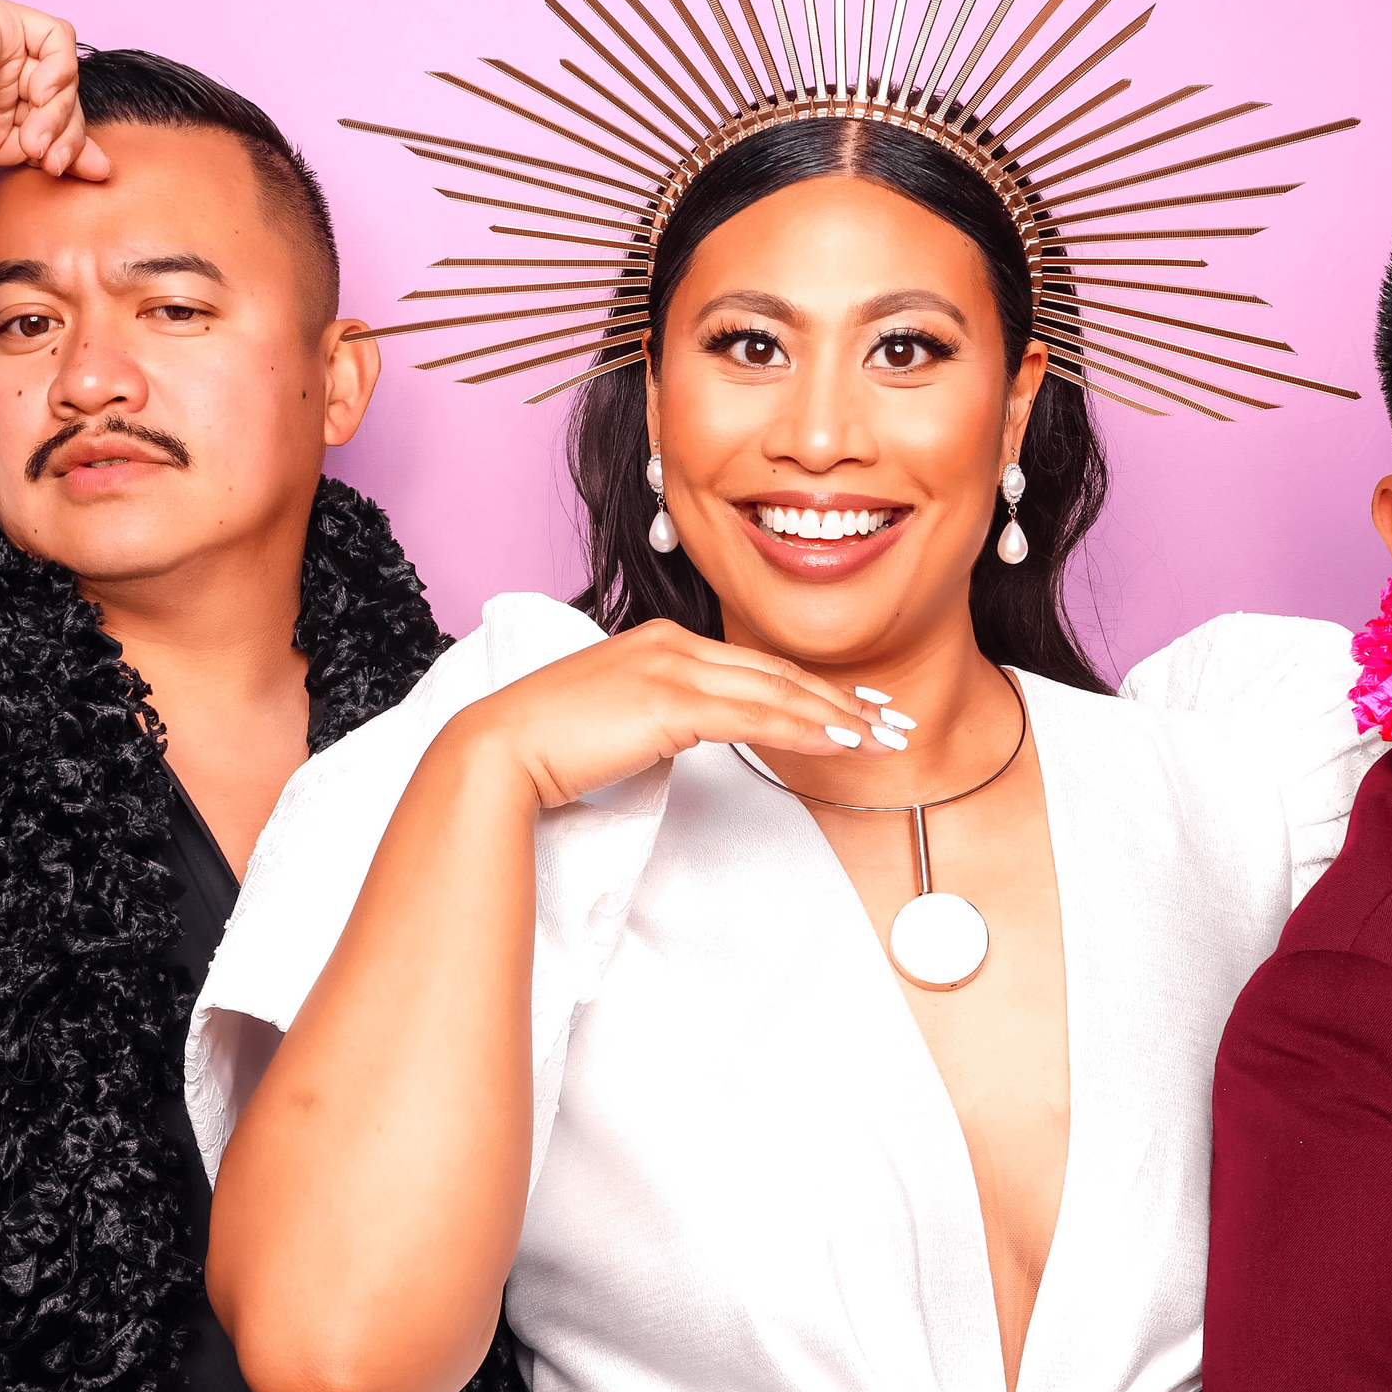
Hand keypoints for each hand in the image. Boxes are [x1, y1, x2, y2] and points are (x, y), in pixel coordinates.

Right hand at [0, 0, 112, 268]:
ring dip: (59, 113)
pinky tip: (37, 96)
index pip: (57, 129)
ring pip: (64, 76)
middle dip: (69, 138)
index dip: (80, 150)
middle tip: (49, 164)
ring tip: (32, 140)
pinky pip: (57, 38)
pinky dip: (60, 70)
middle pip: (66, 104)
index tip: (94, 175)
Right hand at [449, 620, 901, 809]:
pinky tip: (841, 743)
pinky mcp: (671, 701)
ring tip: (881, 740)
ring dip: (837, 717)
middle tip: (891, 723)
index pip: (752, 665)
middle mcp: (672, 644)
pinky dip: (805, 728)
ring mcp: (672, 667)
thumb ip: (655, 720)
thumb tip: (681, 740)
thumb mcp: (613, 721)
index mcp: (659, 642)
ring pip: (775, 691)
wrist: (500, 749)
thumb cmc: (544, 745)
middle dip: (841, 699)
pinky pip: (755, 715)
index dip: (809, 687)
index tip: (852, 708)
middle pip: (775, 672)